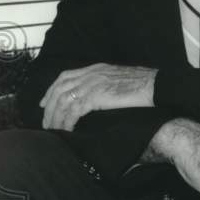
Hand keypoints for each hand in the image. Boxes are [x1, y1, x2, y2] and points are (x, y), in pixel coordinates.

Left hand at [40, 63, 155, 130]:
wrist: (155, 85)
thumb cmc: (143, 84)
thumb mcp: (118, 78)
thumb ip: (104, 83)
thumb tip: (97, 96)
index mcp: (95, 68)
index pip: (65, 77)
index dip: (51, 90)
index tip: (44, 103)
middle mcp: (90, 74)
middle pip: (59, 89)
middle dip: (49, 108)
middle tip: (46, 123)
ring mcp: (92, 84)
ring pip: (64, 101)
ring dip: (56, 117)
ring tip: (54, 130)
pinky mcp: (96, 96)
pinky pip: (74, 110)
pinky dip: (67, 121)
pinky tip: (67, 130)